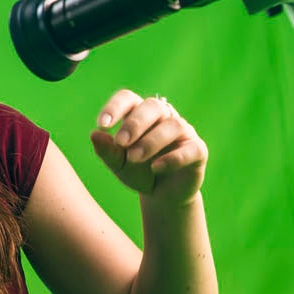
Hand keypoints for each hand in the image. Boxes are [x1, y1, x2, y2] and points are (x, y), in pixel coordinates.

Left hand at [90, 89, 206, 204]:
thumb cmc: (137, 171)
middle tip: (121, 143)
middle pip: (152, 106)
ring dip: (151, 141)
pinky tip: (156, 168)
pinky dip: (173, 158)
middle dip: (135, 124)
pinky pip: (191, 148)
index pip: (128, 98)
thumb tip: (94, 134)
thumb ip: (106, 150)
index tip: (102, 125)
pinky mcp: (198, 150)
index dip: (115, 107)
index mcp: (139, 113)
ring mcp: (183, 131)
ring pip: (172, 125)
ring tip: (134, 158)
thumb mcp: (118, 164)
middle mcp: (163, 116)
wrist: (161, 195)